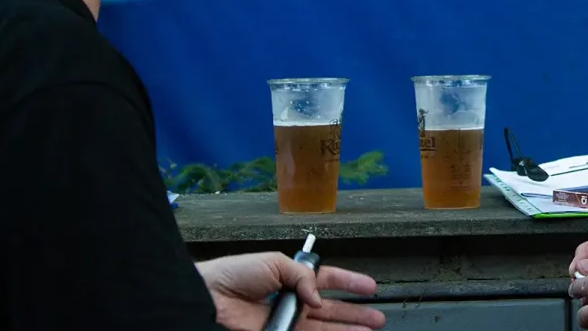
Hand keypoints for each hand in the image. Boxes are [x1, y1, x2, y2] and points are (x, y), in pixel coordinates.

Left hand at [196, 252, 385, 330]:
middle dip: (355, 314)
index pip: (329, 280)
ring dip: (347, 330)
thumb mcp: (274, 263)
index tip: (369, 287)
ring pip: (325, 328)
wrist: (210, 298)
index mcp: (293, 278)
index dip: (349, 283)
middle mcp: (294, 302)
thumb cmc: (236, 275)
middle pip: (332, 310)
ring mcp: (288, 323)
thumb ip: (302, 277)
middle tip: (377, 319)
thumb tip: (319, 297)